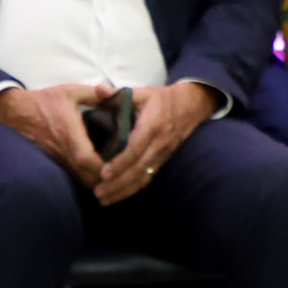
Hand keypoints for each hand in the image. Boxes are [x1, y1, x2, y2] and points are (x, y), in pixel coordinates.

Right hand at [0, 81, 114, 189]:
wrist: (15, 112)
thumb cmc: (44, 101)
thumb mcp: (71, 91)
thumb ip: (95, 94)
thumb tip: (116, 94)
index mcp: (69, 133)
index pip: (87, 159)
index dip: (103, 167)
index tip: (118, 164)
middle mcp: (63, 151)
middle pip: (87, 178)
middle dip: (105, 179)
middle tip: (120, 171)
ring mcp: (56, 159)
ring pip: (79, 180)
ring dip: (95, 180)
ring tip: (109, 173)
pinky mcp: (52, 163)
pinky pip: (71, 176)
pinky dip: (83, 177)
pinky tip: (93, 171)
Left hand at [95, 83, 217, 205]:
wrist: (190, 107)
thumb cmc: (161, 99)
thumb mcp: (142, 92)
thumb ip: (118, 92)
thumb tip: (97, 89)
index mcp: (153, 124)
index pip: (136, 148)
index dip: (120, 162)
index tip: (103, 173)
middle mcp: (160, 142)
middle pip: (139, 168)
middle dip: (118, 183)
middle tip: (98, 192)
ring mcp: (163, 154)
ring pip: (143, 177)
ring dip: (123, 190)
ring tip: (103, 199)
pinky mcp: (162, 160)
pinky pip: (148, 178)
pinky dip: (133, 189)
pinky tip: (117, 195)